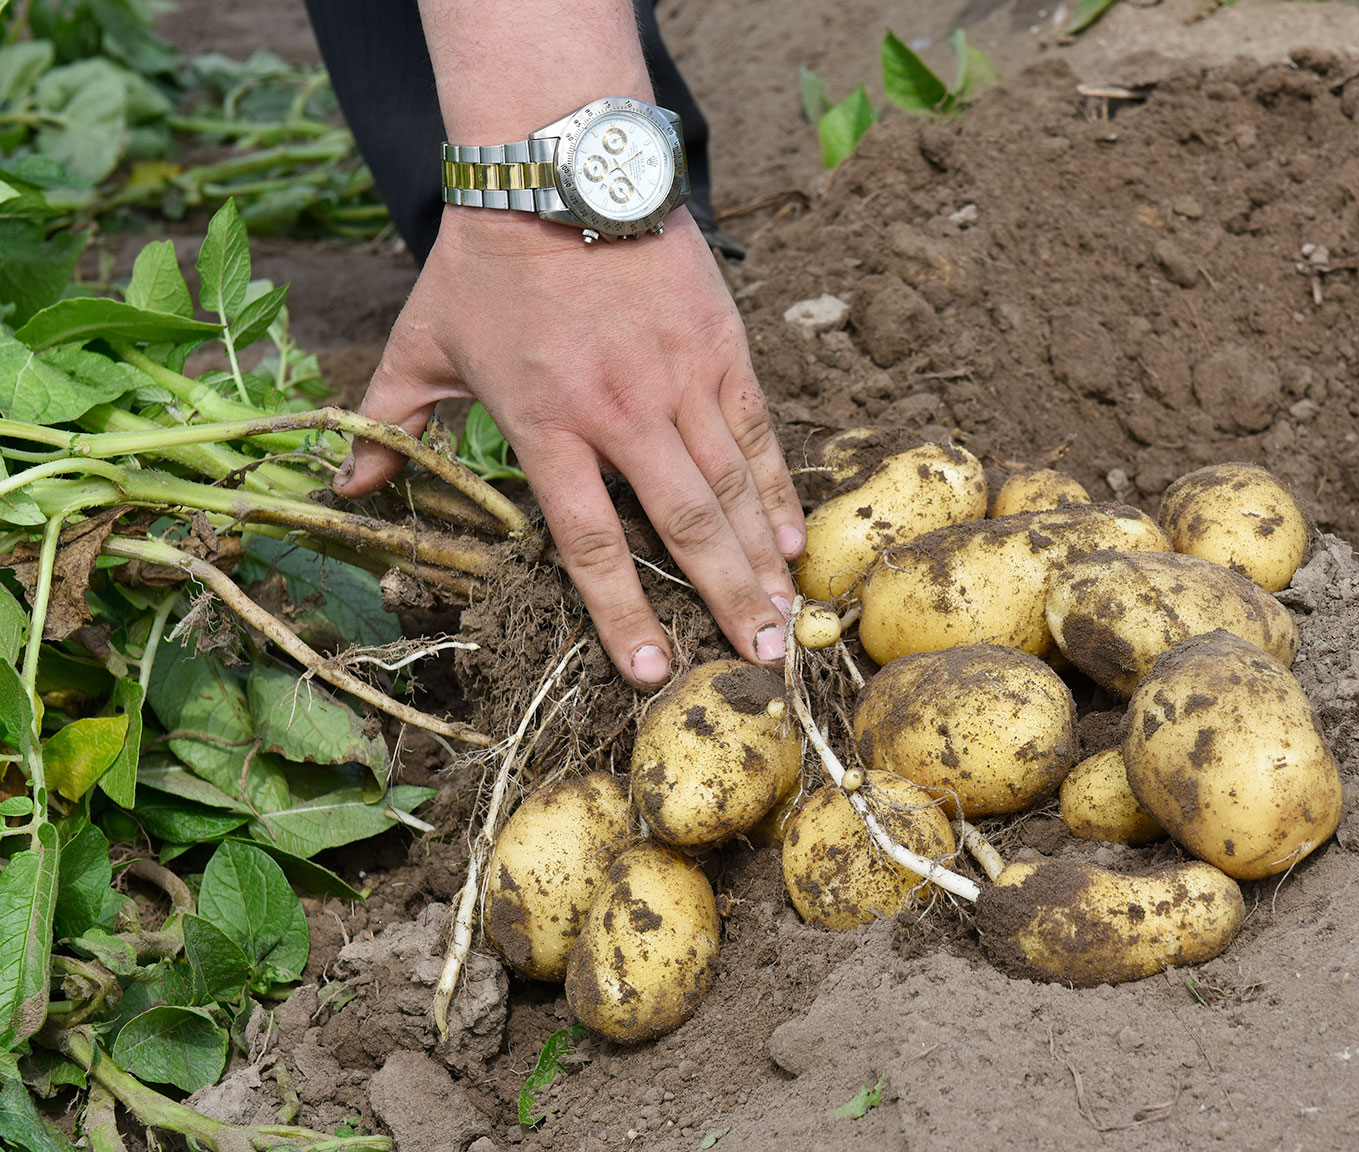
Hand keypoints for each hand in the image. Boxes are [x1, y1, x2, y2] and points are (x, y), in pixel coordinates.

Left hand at [334, 206, 805, 685]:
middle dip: (724, 601)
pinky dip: (775, 488)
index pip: (592, 540)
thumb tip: (339, 488)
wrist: (556, 167)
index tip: (651, 672)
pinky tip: (791, 538)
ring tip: (788, 617)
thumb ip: (386, 420)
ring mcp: (678, 380)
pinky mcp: (719, 347)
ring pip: (731, 487)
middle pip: (684, 526)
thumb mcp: (422, 342)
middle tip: (758, 661)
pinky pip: (755, 432)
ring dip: (761, 560)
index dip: (623, 613)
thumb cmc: (485, 261)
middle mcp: (620, 413)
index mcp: (546, 424)